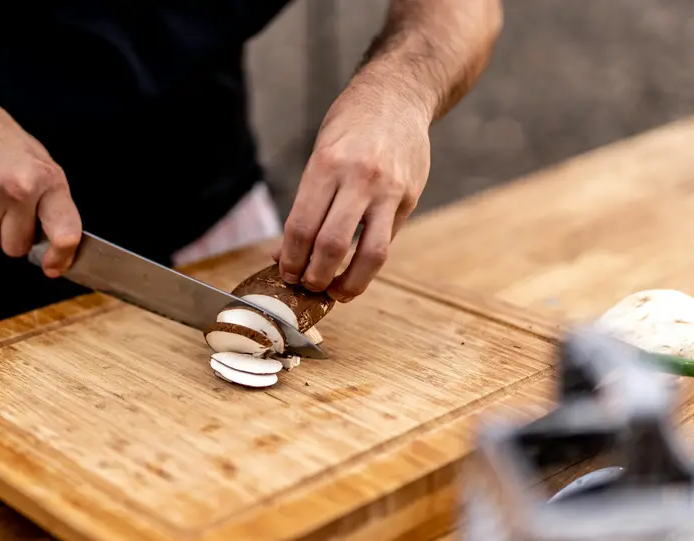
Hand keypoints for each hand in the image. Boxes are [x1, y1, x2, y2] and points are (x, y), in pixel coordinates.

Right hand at [0, 94, 81, 277]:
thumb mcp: (36, 158)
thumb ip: (49, 199)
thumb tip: (58, 240)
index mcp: (45, 179)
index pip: (64, 233)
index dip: (60, 257)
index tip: (53, 265)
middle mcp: (16, 191)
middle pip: (16, 247)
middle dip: (11, 235)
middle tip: (4, 208)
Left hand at [275, 75, 432, 301]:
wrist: (398, 95)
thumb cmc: (350, 126)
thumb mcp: (319, 155)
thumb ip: (306, 205)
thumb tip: (283, 252)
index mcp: (327, 165)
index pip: (301, 227)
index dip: (291, 259)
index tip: (286, 274)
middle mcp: (358, 178)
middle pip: (332, 245)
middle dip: (315, 276)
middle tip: (307, 286)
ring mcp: (389, 189)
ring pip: (370, 254)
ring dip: (350, 283)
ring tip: (337, 292)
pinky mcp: (409, 197)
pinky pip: (387, 240)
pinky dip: (369, 262)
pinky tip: (357, 269)